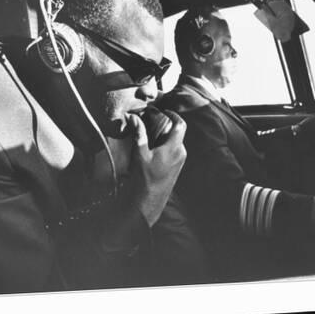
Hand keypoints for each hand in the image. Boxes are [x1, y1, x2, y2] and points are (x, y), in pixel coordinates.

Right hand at [127, 110, 186, 225]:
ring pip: (176, 142)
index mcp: (174, 148)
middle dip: (167, 125)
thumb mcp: (139, 154)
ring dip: (165, 136)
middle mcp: (180, 153)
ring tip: (151, 135)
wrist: (149, 202)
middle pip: (178, 132)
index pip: (180, 124)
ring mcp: (180, 162)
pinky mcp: (177, 168)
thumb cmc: (144, 179)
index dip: (173, 114)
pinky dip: (166, 146)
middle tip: (153, 121)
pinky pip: (174, 151)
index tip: (163, 111)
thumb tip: (133, 118)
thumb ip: (139, 134)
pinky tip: (153, 149)